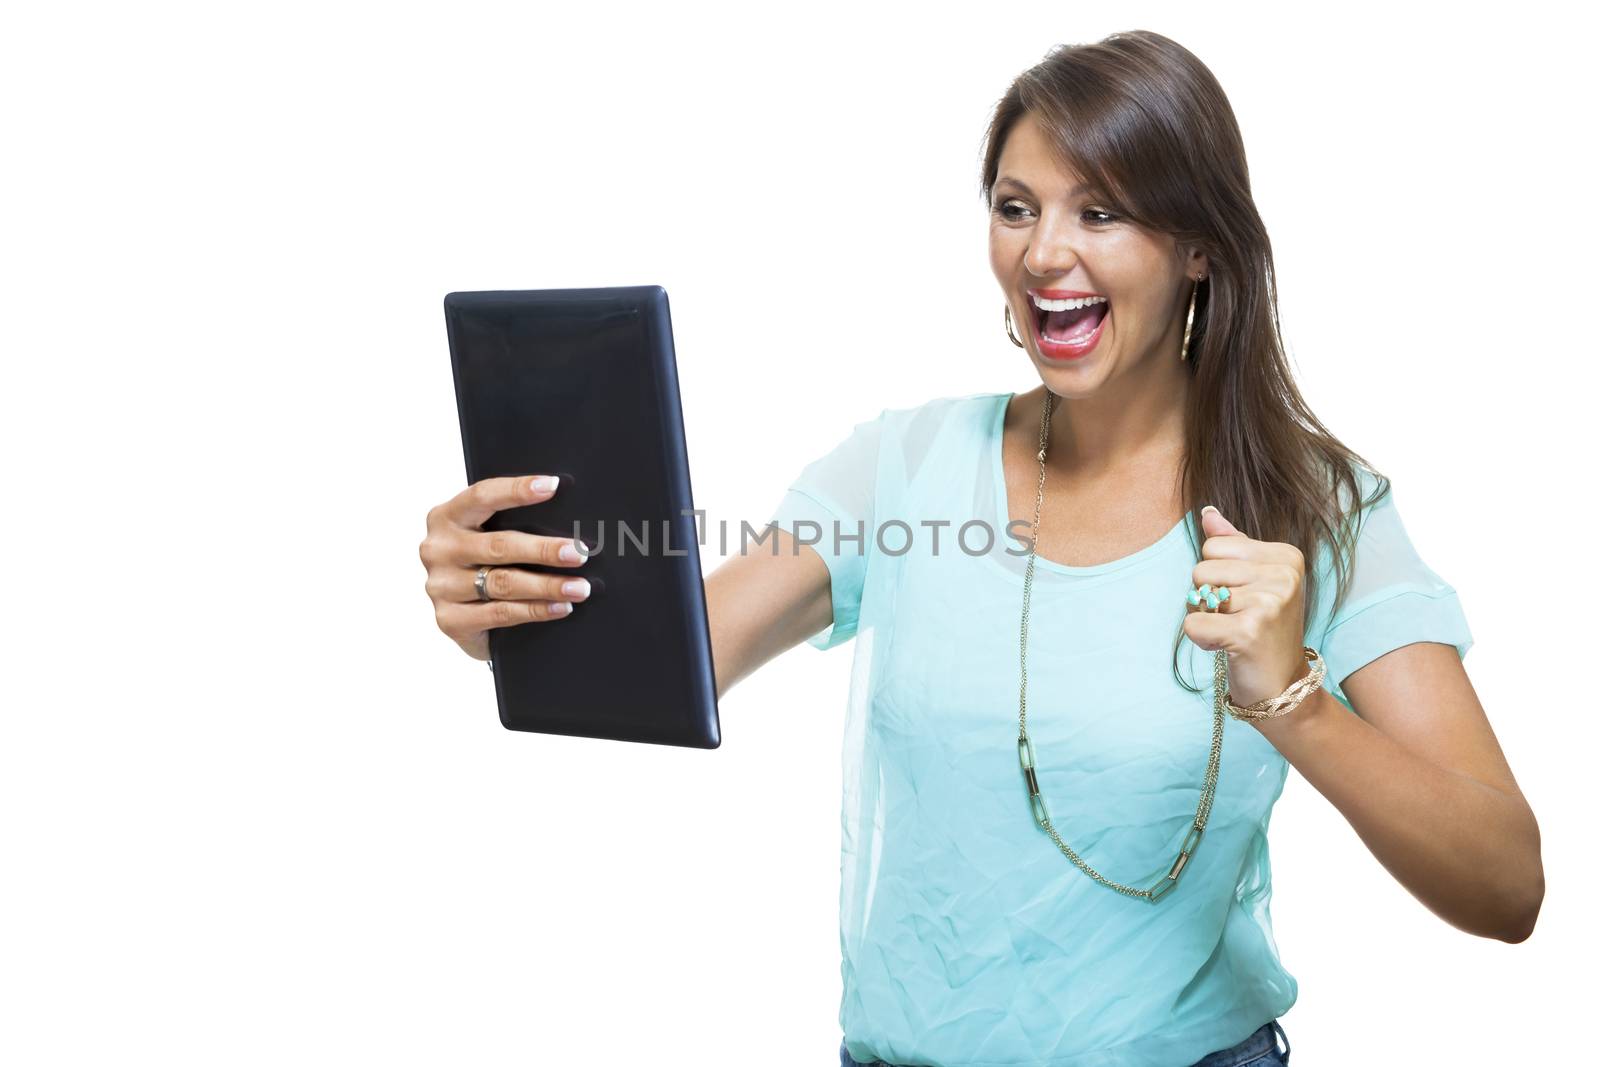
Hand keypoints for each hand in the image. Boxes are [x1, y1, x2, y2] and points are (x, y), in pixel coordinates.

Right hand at [419, 474, 591, 661]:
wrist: (459, 614)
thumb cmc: (482, 564)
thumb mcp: (486, 536)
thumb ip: (512, 525)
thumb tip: (568, 522)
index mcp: (445, 517)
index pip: (482, 496)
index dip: (517, 490)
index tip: (553, 486)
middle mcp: (439, 549)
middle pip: (499, 545)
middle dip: (544, 550)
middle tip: (578, 553)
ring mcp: (441, 586)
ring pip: (504, 583)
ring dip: (547, 586)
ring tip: (578, 587)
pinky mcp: (449, 620)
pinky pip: (501, 613)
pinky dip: (536, 610)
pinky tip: (560, 607)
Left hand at [1183, 505, 1311, 708]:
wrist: (1283, 686)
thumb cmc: (1264, 629)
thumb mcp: (1255, 580)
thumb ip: (1232, 543)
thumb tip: (1207, 513)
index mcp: (1286, 556)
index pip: (1213, 545)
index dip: (1216, 574)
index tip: (1241, 597)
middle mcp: (1283, 575)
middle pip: (1202, 568)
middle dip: (1207, 597)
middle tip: (1236, 618)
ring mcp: (1270, 603)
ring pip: (1196, 595)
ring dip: (1205, 619)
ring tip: (1233, 632)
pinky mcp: (1250, 631)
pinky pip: (1193, 624)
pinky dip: (1201, 640)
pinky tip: (1226, 648)